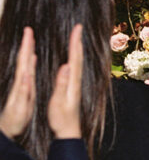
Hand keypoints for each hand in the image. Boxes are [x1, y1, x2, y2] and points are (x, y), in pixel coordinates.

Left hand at [0, 27, 35, 138]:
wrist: (7, 129)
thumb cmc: (15, 120)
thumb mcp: (21, 107)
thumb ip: (24, 90)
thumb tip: (27, 75)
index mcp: (21, 84)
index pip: (24, 62)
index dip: (26, 47)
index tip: (29, 33)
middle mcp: (20, 82)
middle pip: (23, 59)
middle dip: (26, 44)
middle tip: (28, 30)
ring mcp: (21, 84)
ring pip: (24, 63)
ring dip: (27, 50)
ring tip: (30, 39)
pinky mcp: (23, 88)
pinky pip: (27, 70)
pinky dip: (29, 61)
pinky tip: (31, 57)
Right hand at [47, 24, 83, 139]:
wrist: (68, 132)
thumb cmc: (61, 119)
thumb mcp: (59, 102)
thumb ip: (61, 84)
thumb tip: (66, 66)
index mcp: (72, 82)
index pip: (74, 58)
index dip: (75, 42)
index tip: (77, 28)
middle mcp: (76, 81)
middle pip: (78, 57)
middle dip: (77, 41)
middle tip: (78, 27)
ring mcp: (76, 85)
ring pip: (77, 62)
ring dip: (77, 48)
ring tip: (76, 37)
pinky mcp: (73, 88)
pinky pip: (75, 68)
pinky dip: (75, 58)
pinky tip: (73, 57)